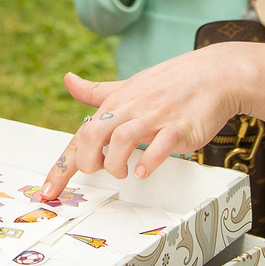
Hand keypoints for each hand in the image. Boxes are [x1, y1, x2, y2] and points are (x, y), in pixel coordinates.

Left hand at [36, 42, 264, 198]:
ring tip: (124, 172)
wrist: (215, 74)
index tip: (50, 191)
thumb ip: (98, 91)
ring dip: (116, 163)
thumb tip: (68, 81)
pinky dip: (149, 160)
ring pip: (123, 139)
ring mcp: (156, 117)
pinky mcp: (180, 127)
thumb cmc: (171, 83)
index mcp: (116, 101)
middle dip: (88, 161)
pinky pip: (161, 144)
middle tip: (98, 172)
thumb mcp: (129, 84)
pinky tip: (144, 171)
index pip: (81, 134)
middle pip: (94, 134)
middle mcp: (131, 108)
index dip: (63, 166)